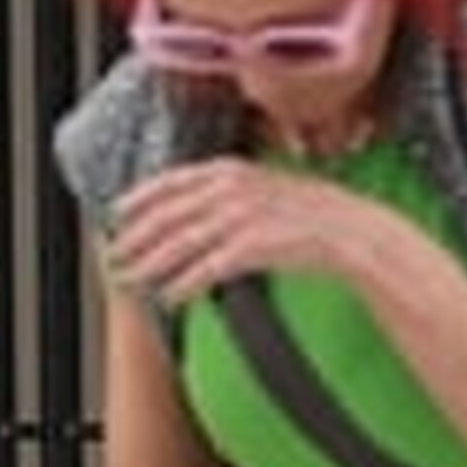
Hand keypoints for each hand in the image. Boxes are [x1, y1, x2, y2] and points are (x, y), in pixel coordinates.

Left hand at [107, 156, 378, 307]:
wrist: (351, 230)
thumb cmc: (315, 212)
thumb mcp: (268, 185)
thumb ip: (233, 190)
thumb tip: (204, 207)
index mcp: (230, 169)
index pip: (170, 181)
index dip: (139, 198)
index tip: (117, 212)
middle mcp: (228, 189)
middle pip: (167, 214)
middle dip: (135, 237)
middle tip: (114, 255)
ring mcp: (239, 217)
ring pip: (180, 243)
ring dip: (150, 264)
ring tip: (132, 279)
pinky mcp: (250, 247)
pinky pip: (206, 269)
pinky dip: (185, 284)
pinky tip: (170, 296)